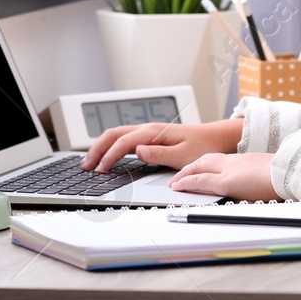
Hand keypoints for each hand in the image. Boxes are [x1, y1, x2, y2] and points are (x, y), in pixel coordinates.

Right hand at [81, 117, 243, 172]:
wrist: (215, 137)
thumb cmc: (203, 146)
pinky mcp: (150, 137)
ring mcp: (148, 132)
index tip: (100, 170)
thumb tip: (138, 151)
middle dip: (96, 149)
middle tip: (85, 166)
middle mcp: (148, 129)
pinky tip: (106, 156)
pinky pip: (124, 138)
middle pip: (113, 134)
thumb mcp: (184, 155)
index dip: (109, 156)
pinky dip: (110, 146)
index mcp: (154, 132)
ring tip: (89, 162)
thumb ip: (160, 154)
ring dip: (101, 147)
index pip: (124, 143)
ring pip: (116, 135)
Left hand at [169, 152, 280, 200]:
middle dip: (190, 167)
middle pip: (205, 160)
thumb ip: (258, 177)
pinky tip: (178, 187)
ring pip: (198, 168)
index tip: (198, 168)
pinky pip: (200, 181)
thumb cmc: (284, 175)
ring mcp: (228, 170)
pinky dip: (186, 182)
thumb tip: (259, 186)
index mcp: (243, 160)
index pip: (218, 159)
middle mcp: (233, 161)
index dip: (205, 163)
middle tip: (179, 175)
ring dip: (184, 174)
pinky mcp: (226, 182)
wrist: (290, 172)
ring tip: (174, 182)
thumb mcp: (268, 173)